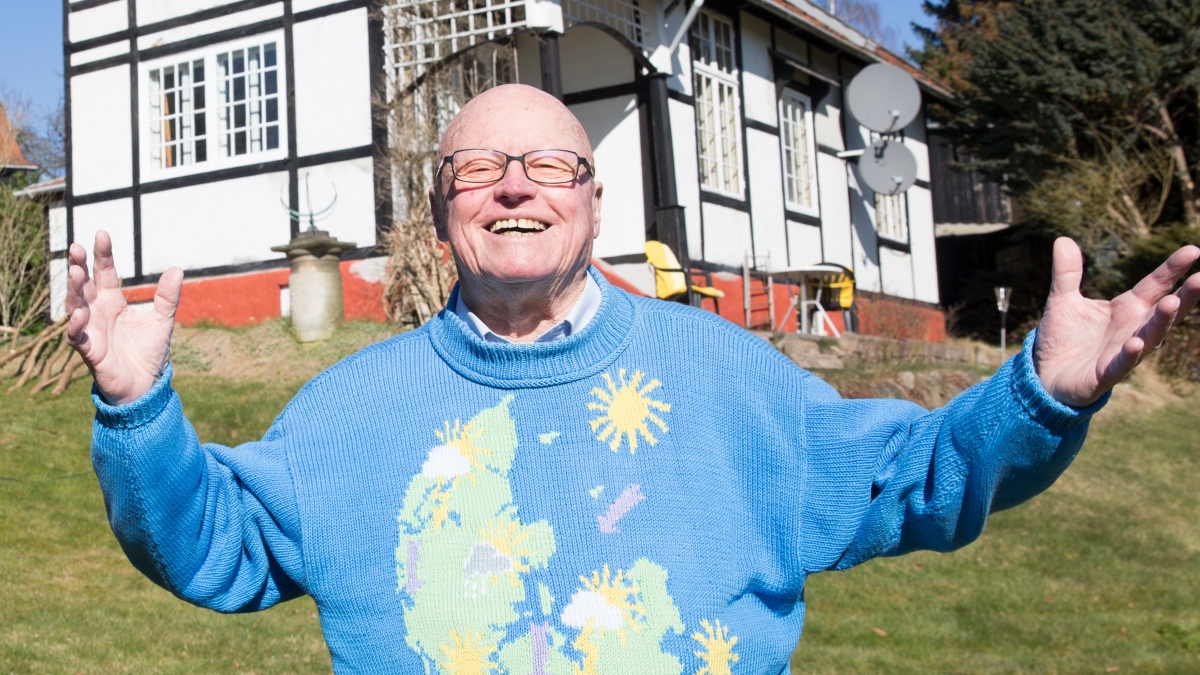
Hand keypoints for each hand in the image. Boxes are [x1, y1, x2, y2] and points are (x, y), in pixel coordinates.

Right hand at [66, 231, 183, 404]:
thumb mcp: (163, 321)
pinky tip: (80, 313)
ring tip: (76, 272)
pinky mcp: (90, 350)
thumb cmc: (149, 352)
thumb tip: (177, 269)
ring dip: (74, 290)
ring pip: (74, 305)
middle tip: (77, 247)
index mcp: (113, 302)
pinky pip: (76, 336)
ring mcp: (91, 330)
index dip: (102, 255)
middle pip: (83, 285)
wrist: (147, 385)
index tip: (102, 233)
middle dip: (78, 266)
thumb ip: (167, 297)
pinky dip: (75, 324)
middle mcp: (98, 312)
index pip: (104, 273)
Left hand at [1036, 237, 1199, 406]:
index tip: (1193, 249)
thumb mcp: (1062, 300)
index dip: (1173, 269)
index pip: (1156, 285)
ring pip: (1151, 337)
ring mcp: (1123, 352)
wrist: (1045, 375)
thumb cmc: (1063, 338)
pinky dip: (1130, 354)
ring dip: (1162, 322)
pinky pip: (1123, 364)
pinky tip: (1137, 343)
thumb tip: (1062, 239)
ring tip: (1171, 303)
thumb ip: (1067, 273)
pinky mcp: (1107, 374)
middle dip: (1184, 297)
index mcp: (1127, 309)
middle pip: (1165, 311)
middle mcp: (1133, 329)